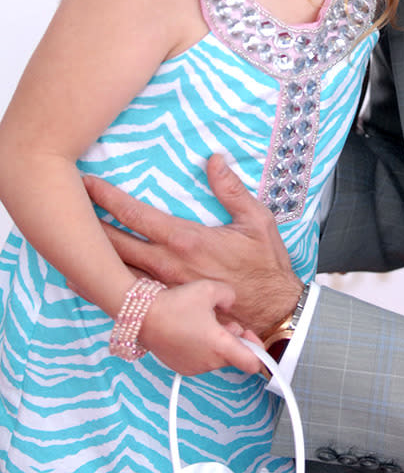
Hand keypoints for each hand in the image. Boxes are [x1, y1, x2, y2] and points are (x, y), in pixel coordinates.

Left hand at [83, 155, 303, 333]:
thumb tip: (213, 159)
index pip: (136, 215)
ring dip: (89, 256)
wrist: (272, 313)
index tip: (88, 183)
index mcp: (186, 239)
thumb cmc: (265, 265)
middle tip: (63, 206)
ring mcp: (164, 290)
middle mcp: (167, 265)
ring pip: (115, 272)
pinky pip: (127, 296)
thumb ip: (231, 189)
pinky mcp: (167, 308)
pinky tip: (85, 279)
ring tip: (63, 241)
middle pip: (115, 244)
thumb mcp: (256, 219)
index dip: (108, 198)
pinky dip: (102, 285)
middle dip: (87, 224)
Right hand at [138, 279, 262, 376]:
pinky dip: (203, 348)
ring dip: (218, 343)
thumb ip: (229, 296)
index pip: (252, 363)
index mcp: (220, 345)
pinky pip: (202, 360)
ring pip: (218, 358)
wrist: (143, 315)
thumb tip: (229, 306)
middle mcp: (209, 362)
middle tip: (224, 321)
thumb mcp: (210, 289)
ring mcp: (194, 367)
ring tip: (203, 323)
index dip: (259, 352)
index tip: (254, 339)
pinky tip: (191, 331)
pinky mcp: (181, 367)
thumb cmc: (176, 303)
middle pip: (235, 357)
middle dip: (235, 340)